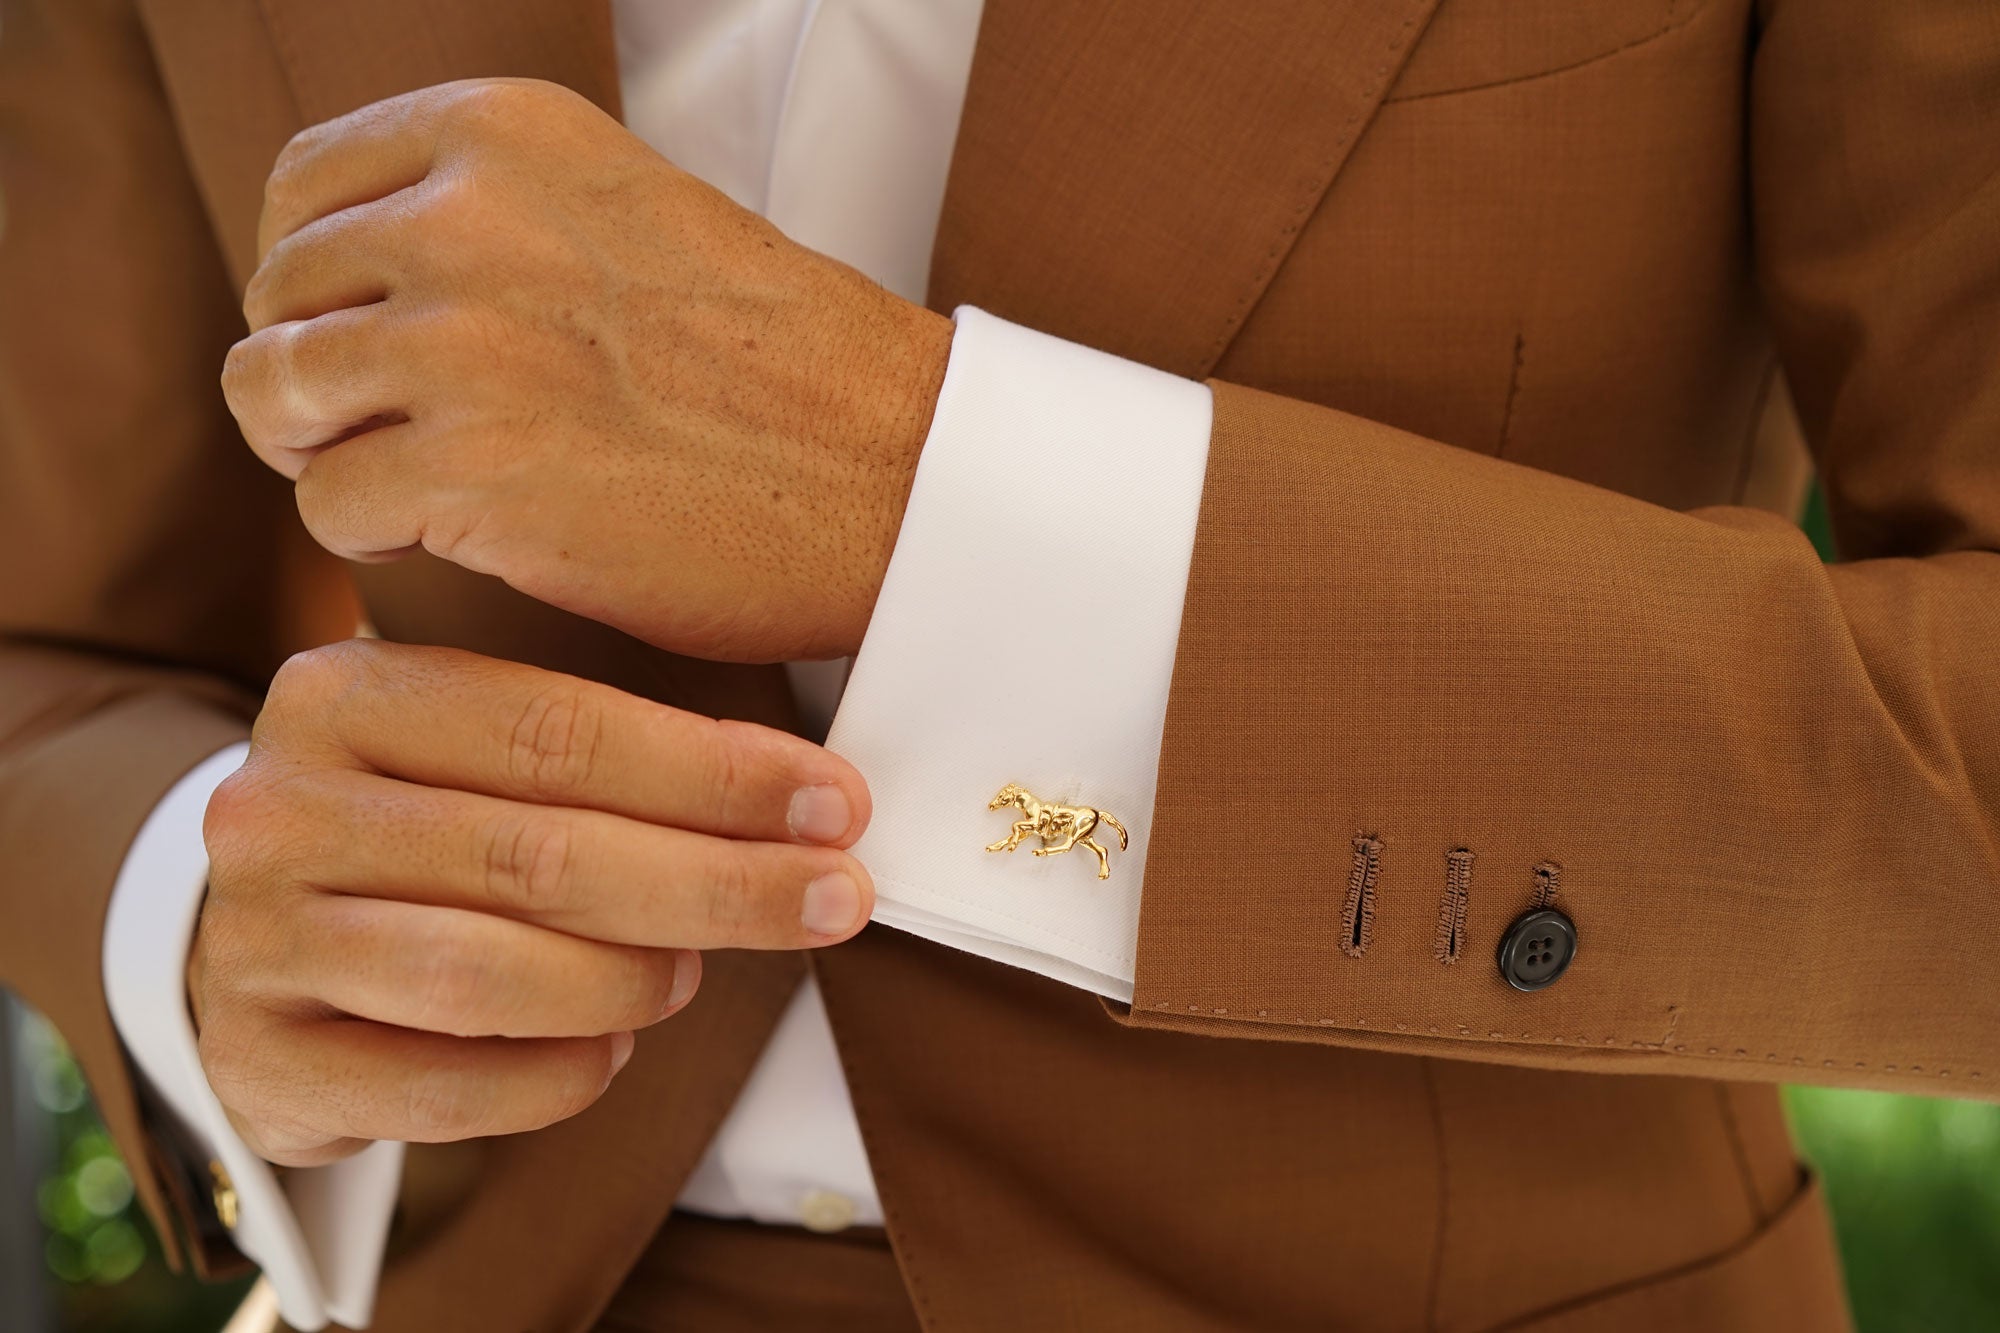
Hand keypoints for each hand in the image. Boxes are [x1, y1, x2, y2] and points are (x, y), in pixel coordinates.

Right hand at [192, 639, 873, 1165]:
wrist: (255, 938)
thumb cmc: (420, 828)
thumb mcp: (476, 752)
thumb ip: (604, 754)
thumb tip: (807, 800)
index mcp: (346, 693)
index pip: (557, 728)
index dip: (713, 775)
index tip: (836, 805)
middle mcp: (280, 806)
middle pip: (540, 855)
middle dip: (718, 884)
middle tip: (835, 899)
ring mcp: (254, 937)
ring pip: (487, 975)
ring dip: (629, 983)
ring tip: (690, 976)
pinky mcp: (260, 1060)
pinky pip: (444, 1087)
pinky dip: (558, 1076)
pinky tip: (613, 1054)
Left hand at [222, 77, 953, 662]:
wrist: (894, 474)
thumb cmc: (783, 366)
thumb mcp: (628, 214)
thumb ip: (495, 216)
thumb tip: (365, 278)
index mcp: (506, 134)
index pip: (302, 189)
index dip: (314, 280)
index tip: (365, 339)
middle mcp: (467, 219)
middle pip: (279, 300)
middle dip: (319, 379)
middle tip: (397, 434)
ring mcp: (462, 344)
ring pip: (275, 396)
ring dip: (329, 456)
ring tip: (415, 486)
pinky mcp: (471, 472)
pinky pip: (325, 507)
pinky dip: (371, 537)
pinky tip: (452, 536)